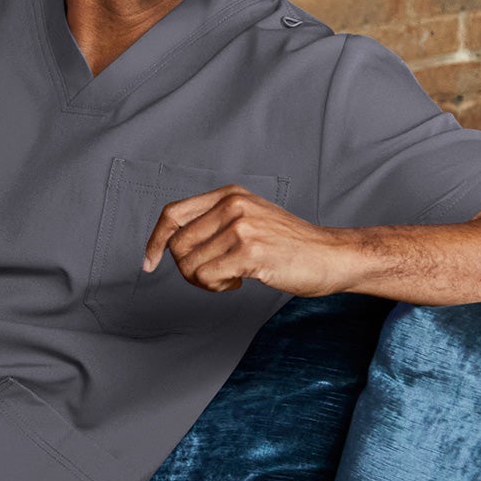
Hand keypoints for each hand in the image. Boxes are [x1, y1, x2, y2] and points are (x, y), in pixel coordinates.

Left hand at [142, 185, 359, 297]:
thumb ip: (214, 223)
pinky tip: (238, 282)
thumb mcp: (250, 219)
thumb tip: (168, 244)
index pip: (172, 214)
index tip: (149, 263)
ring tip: (231, 276)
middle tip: (214, 274)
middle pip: (177, 245)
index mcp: (229, 194)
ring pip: (189, 265)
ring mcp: (242, 226)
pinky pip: (206, 276)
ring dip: (205, 281)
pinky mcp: (250, 251)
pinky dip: (216, 286)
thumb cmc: (289, 245)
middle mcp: (233, 205)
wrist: (331, 256)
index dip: (155, 241)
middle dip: (188, 269)